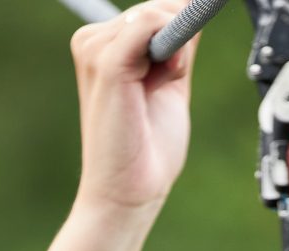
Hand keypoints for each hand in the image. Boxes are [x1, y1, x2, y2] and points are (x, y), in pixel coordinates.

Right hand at [70, 3, 199, 220]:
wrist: (127, 194)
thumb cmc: (146, 150)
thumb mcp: (170, 86)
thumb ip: (179, 48)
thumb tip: (194, 10)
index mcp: (103, 46)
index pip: (154, 11)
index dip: (180, 29)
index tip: (184, 60)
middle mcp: (93, 41)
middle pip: (158, 8)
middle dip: (180, 40)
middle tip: (168, 83)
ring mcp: (96, 49)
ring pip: (158, 14)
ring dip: (178, 50)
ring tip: (158, 91)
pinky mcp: (107, 62)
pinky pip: (152, 22)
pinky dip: (173, 45)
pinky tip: (166, 78)